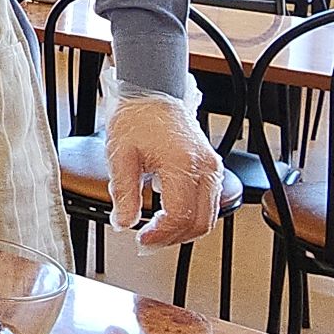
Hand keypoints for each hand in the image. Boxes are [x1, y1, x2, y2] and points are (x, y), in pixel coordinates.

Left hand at [103, 94, 222, 248]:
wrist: (152, 91)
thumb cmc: (136, 117)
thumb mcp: (120, 156)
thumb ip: (124, 193)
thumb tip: (123, 223)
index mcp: (183, 164)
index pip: (179, 216)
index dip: (160, 235)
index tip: (142, 240)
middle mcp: (205, 167)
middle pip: (200, 222)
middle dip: (173, 238)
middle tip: (148, 242)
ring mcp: (212, 167)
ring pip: (208, 215)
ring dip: (183, 229)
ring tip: (156, 232)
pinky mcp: (212, 166)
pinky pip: (209, 202)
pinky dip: (192, 215)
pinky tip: (168, 215)